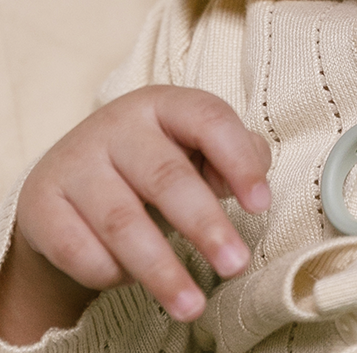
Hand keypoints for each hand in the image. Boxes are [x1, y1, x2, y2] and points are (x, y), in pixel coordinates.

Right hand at [0, 86, 270, 340]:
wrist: (72, 175)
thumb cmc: (156, 159)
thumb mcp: (196, 146)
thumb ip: (236, 156)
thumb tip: (254, 184)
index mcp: (164, 103)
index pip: (209, 120)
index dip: (238, 162)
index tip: (261, 206)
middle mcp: (117, 125)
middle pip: (167, 177)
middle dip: (206, 226)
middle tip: (236, 265)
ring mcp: (76, 162)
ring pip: (122, 222)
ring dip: (162, 270)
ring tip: (193, 306)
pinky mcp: (41, 203)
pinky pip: (78, 249)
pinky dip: (109, 272)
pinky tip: (130, 280)